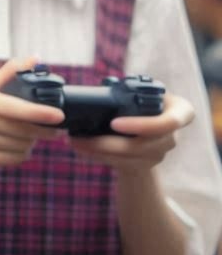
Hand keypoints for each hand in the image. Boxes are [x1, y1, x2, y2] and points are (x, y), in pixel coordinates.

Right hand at [0, 57, 64, 169]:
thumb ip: (9, 72)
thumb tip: (36, 58)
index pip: (15, 108)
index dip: (39, 113)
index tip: (59, 116)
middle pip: (21, 130)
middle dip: (43, 131)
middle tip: (55, 130)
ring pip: (19, 146)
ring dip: (32, 143)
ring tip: (35, 137)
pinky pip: (11, 159)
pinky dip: (22, 154)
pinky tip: (22, 147)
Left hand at [68, 92, 193, 173]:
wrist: (145, 129)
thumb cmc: (141, 104)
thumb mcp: (142, 94)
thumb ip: (131, 92)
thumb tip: (100, 89)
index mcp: (180, 111)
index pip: (171, 122)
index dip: (142, 125)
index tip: (114, 123)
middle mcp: (173, 135)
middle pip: (142, 145)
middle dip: (108, 144)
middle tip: (79, 138)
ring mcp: (161, 152)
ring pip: (128, 158)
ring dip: (98, 151)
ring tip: (74, 142)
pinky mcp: (146, 164)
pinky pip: (121, 164)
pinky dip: (99, 157)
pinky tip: (82, 149)